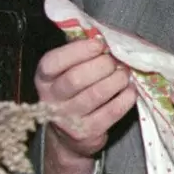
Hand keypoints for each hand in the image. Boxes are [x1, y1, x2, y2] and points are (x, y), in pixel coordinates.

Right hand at [34, 37, 137, 173]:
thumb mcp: (67, 72)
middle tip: (114, 62)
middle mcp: (51, 99)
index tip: (98, 45)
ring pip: (96, 94)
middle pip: (76, 78)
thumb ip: (79, 54)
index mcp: (44, 79)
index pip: (52, 62)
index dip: (78, 51)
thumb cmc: (73, 94)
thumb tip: (103, 36)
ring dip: (116, 80)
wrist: (70, 136)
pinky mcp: (87, 133)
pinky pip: (112, 111)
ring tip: (124, 74)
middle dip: (102, 66)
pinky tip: (129, 90)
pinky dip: (125, 98)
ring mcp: (68, 119)